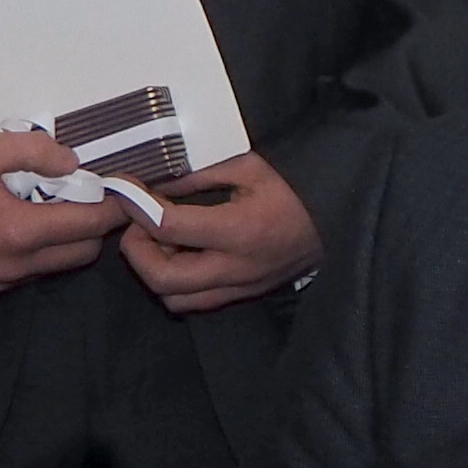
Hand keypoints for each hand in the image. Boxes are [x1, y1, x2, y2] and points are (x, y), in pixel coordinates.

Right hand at [0, 130, 127, 294]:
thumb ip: (36, 152)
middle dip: (94, 223)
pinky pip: (30, 270)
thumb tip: (74, 163)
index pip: (90, 226)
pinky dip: (39, 248)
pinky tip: (23, 218)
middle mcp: (12, 267)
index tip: (124, 186)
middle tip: (86, 190)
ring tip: (51, 201)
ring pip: (57, 264)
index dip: (114, 205)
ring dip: (66, 237)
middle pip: (83, 252)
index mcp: (15, 233)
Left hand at [119, 150, 322, 313]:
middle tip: (137, 224)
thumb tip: (154, 184)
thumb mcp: (248, 166)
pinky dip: (177, 282)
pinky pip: (197, 301)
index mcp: (239, 229)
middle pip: (162, 279)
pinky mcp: (245, 295)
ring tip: (161, 241)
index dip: (138, 208)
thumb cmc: (295, 186)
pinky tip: (183, 253)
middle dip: (136, 250)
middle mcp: (236, 267)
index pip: (168, 227)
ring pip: (174, 299)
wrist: (340, 216)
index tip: (127, 191)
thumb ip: (198, 175)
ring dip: (156, 271)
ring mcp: (241, 287)